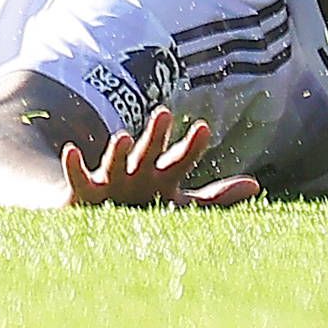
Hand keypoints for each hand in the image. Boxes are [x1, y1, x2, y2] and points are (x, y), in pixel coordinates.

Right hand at [59, 107, 262, 208]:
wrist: (100, 216)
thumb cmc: (145, 207)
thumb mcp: (181, 205)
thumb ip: (215, 198)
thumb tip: (256, 186)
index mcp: (163, 175)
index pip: (181, 159)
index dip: (192, 146)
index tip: (205, 127)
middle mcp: (138, 172)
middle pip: (149, 152)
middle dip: (155, 135)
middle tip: (163, 111)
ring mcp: (111, 179)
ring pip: (115, 162)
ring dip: (118, 150)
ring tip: (124, 135)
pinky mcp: (84, 191)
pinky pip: (78, 178)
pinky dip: (74, 166)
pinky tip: (71, 150)